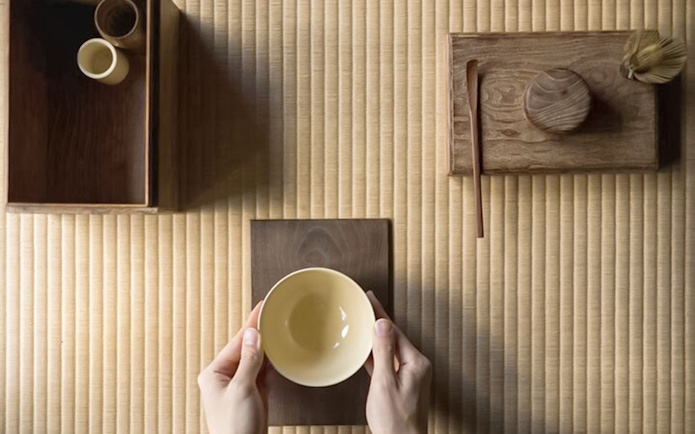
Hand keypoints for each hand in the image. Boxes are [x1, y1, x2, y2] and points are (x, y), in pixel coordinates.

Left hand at [198, 302, 267, 433]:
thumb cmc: (235, 427)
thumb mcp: (242, 389)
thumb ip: (249, 360)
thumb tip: (253, 335)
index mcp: (214, 374)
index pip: (236, 343)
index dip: (251, 325)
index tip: (261, 308)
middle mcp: (225, 378)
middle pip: (246, 349)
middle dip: (260, 335)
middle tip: (272, 316)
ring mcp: (239, 387)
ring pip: (255, 361)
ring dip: (267, 350)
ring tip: (277, 332)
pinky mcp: (252, 396)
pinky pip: (262, 374)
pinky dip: (271, 365)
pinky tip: (277, 356)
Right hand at [364, 291, 431, 433]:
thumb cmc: (394, 422)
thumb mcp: (384, 384)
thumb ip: (384, 353)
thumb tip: (382, 324)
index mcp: (416, 363)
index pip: (394, 331)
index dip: (380, 313)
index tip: (370, 298)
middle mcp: (416, 366)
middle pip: (393, 337)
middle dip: (378, 320)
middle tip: (365, 304)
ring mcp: (410, 376)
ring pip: (390, 349)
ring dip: (376, 336)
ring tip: (363, 321)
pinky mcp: (402, 385)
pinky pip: (388, 363)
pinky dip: (376, 354)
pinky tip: (366, 349)